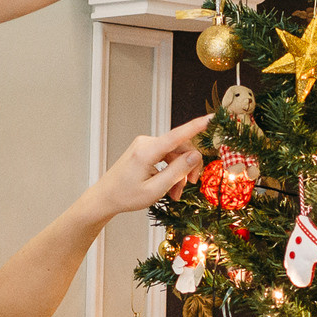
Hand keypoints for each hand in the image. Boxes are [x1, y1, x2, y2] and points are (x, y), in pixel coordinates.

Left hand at [85, 116, 209, 216]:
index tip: (212, 118)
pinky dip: (170, 171)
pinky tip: (169, 187)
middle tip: (190, 186)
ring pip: (174, 154)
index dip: (197, 126)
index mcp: (147, 151)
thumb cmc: (126, 196)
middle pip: (180, 148)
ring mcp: (144, 145)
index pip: (178, 135)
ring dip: (178, 173)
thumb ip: (177, 172)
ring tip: (175, 194)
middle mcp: (146, 142)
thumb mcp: (155, 189)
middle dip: (188, 167)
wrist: (104, 198)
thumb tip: (196, 155)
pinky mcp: (144, 150)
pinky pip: (165, 157)